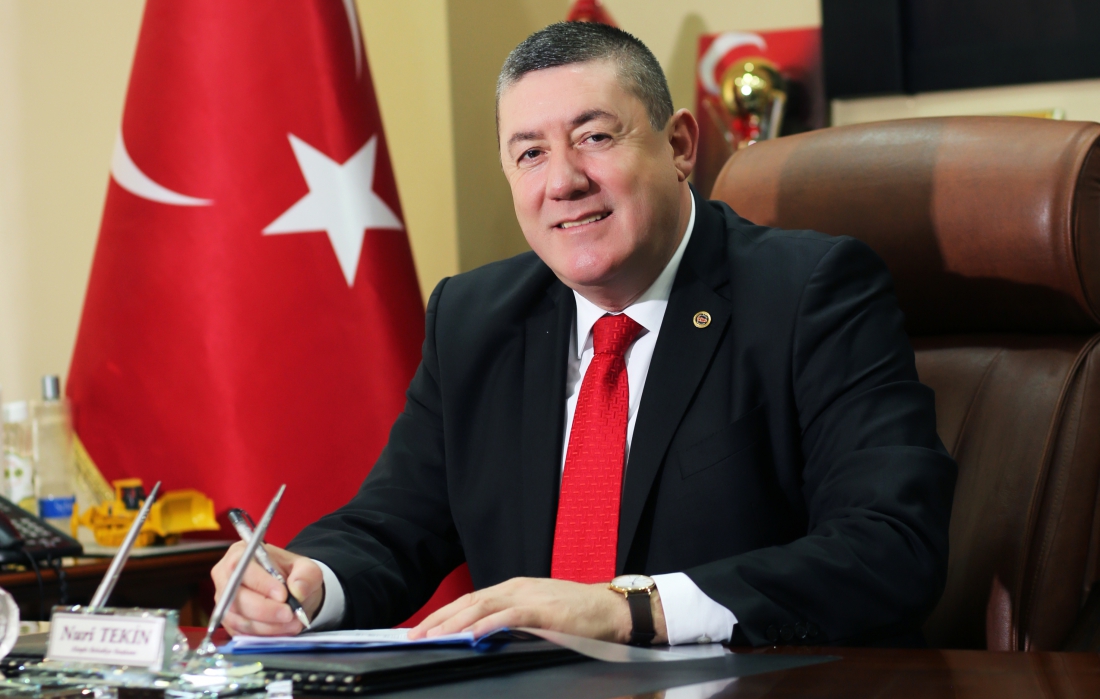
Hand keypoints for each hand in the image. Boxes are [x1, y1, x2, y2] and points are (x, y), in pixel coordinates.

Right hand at [210, 541, 323, 636]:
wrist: (291, 593)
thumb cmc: (292, 575)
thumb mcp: (306, 568)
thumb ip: (306, 575)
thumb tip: (298, 589)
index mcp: (240, 554)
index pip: (242, 568)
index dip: (261, 584)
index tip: (283, 594)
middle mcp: (226, 578)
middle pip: (235, 598)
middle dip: (265, 610)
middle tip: (289, 614)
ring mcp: (224, 602)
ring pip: (238, 619)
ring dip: (267, 625)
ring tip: (292, 623)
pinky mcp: (229, 622)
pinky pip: (241, 633)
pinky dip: (264, 635)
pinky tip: (282, 630)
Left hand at [407, 577, 666, 643]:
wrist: (612, 609)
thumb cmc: (577, 615)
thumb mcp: (538, 614)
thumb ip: (512, 621)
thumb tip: (482, 639)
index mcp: (512, 589)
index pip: (469, 601)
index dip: (443, 615)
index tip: (421, 631)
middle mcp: (515, 589)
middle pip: (469, 602)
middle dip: (439, 620)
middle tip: (415, 637)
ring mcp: (529, 597)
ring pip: (483, 608)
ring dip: (455, 624)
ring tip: (434, 638)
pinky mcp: (545, 611)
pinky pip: (511, 617)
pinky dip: (489, 626)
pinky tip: (472, 637)